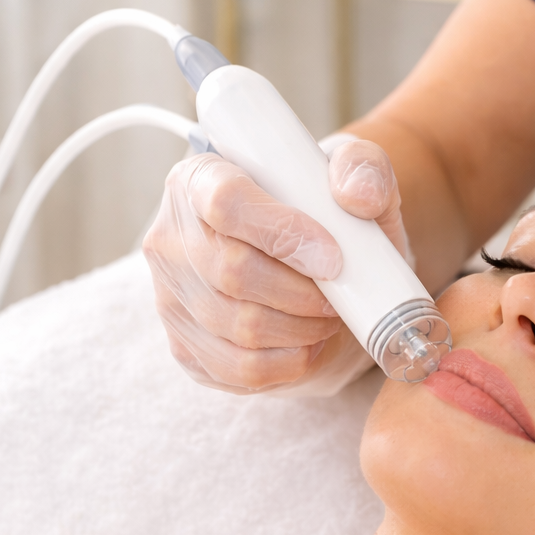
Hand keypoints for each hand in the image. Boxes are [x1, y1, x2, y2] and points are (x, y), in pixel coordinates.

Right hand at [143, 137, 410, 394]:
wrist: (318, 276)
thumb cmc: (328, 219)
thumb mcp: (354, 178)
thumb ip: (362, 166)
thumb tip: (355, 195)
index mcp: (201, 177)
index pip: (225, 202)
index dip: (282, 232)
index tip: (332, 256)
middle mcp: (172, 236)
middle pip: (233, 272)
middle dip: (303, 291)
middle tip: (338, 292)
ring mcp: (171, 296)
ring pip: (241, 325)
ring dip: (302, 328)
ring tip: (328, 313)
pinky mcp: (186, 348)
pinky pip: (241, 368)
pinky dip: (291, 361)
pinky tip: (308, 343)